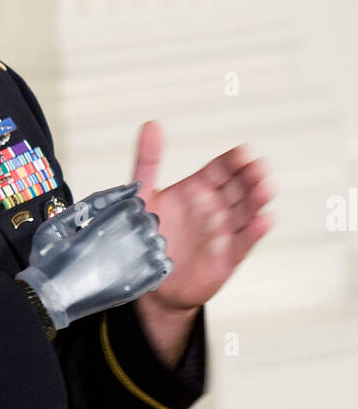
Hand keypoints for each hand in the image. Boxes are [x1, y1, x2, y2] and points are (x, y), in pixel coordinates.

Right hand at [18, 189, 171, 330]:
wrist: (51, 300)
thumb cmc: (52, 259)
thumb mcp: (62, 220)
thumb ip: (98, 200)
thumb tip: (135, 186)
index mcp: (116, 216)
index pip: (136, 203)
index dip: (120, 215)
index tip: (105, 229)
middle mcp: (134, 234)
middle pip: (149, 220)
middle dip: (132, 229)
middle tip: (109, 246)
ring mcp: (143, 259)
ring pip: (158, 242)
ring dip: (142, 247)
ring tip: (118, 261)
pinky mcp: (146, 282)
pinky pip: (164, 264)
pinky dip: (151, 266)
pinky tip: (131, 272)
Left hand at [132, 121, 275, 310]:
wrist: (149, 284)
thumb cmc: (146, 239)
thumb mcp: (142, 196)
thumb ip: (148, 160)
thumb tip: (151, 124)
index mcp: (198, 189)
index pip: (221, 169)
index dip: (233, 161)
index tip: (244, 152)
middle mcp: (215, 207)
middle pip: (239, 187)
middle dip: (250, 177)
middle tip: (259, 168)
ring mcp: (223, 231)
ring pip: (246, 212)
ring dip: (257, 200)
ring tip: (265, 188)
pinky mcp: (227, 257)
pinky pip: (243, 243)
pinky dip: (254, 232)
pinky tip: (265, 220)